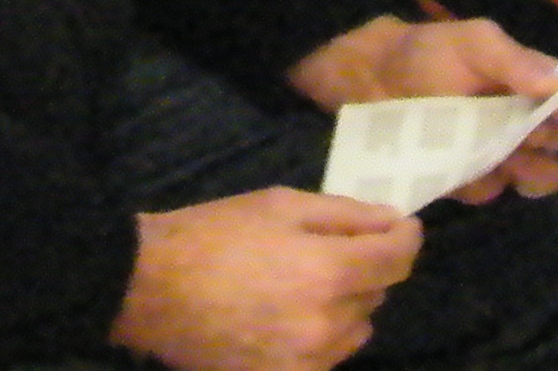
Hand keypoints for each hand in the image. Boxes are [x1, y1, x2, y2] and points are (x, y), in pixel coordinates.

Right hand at [112, 190, 418, 370]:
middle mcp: (327, 324)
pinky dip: (321, 337)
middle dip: (366, 267)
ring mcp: (307, 362)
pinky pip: (327, 359)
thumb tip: (393, 222)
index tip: (402, 226)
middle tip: (331, 248)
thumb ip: (345, 214)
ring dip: (347, 305)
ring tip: (304, 284)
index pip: (398, 259)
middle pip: (378, 294)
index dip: (406, 237)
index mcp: (329, 271)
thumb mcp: (280, 204)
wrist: (151, 287)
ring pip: (356, 331)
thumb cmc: (214, 234)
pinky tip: (288, 316)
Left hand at [285, 17, 557, 203]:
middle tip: (521, 133)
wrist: (369, 82)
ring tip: (499, 156)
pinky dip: (483, 182)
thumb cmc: (425, 54)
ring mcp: (496, 153)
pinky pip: (492, 192)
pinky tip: (462, 168)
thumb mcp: (471, 43)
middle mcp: (520, 119)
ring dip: (526, 170)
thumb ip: (513, 60)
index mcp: (527, 82)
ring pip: (536, 175)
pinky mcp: (469, 179)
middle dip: (546, 141)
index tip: (552, 112)